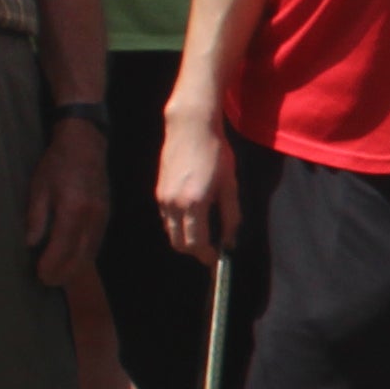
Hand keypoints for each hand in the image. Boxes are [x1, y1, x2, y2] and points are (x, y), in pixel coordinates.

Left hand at [24, 117, 102, 286]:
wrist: (86, 145)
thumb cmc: (57, 163)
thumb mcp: (38, 187)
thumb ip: (36, 217)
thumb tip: (30, 243)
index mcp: (73, 209)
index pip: (63, 246)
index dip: (51, 264)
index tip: (39, 275)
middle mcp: (92, 217)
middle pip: (80, 255)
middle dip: (64, 272)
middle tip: (47, 283)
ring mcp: (102, 217)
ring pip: (91, 251)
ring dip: (75, 267)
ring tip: (58, 277)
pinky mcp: (105, 215)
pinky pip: (96, 242)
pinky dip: (84, 255)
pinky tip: (73, 260)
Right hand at [154, 110, 231, 261]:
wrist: (190, 128)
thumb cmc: (216, 154)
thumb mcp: (230, 185)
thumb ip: (231, 214)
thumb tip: (231, 238)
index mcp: (194, 203)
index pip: (196, 243)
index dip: (206, 255)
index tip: (216, 259)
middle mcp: (174, 204)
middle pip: (179, 243)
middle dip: (194, 251)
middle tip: (211, 250)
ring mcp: (162, 198)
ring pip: (170, 232)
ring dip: (184, 239)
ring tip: (203, 235)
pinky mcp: (158, 192)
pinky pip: (166, 219)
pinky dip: (177, 226)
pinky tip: (192, 218)